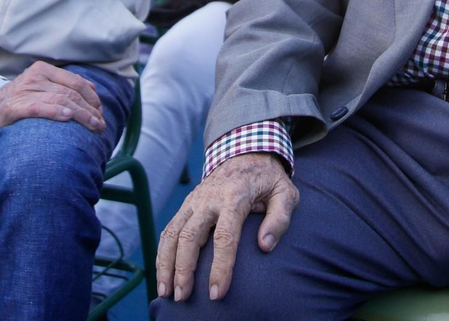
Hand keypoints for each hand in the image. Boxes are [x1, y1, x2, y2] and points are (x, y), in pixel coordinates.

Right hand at [0, 61, 106, 137]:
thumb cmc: (20, 101)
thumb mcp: (41, 87)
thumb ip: (63, 85)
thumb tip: (93, 89)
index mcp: (43, 70)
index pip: (76, 82)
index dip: (92, 98)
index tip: (101, 113)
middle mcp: (35, 77)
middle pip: (71, 93)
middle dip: (90, 110)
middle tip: (101, 125)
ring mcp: (24, 91)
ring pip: (61, 100)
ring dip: (81, 115)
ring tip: (93, 127)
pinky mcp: (14, 107)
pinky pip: (39, 108)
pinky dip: (56, 112)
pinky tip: (68, 118)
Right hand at [157, 153, 299, 302]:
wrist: (246, 151)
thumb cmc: (268, 180)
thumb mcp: (285, 193)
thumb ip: (279, 219)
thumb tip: (265, 246)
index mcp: (235, 196)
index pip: (225, 236)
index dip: (220, 266)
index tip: (217, 292)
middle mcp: (209, 198)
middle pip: (190, 236)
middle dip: (183, 269)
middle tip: (183, 297)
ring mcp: (194, 200)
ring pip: (173, 233)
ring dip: (166, 264)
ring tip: (165, 292)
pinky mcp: (187, 204)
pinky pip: (169, 229)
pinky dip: (162, 253)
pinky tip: (162, 274)